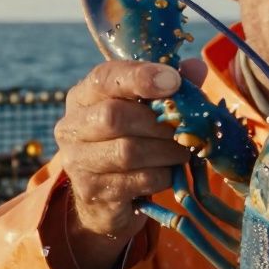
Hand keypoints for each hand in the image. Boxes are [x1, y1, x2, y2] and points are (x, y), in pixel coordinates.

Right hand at [49, 58, 205, 268]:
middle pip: (113, 116)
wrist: (105, 200)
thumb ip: (170, 87)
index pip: (104, 77)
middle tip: (184, 129)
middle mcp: (72, 126)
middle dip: (158, 123)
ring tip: (182, 152)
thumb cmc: (130, 142)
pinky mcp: (93, 191)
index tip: (173, 81)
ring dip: (165, 151)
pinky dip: (163, 175)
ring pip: (127, 151)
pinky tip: (170, 173)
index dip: (139, 77)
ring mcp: (77, 161)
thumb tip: (196, 68)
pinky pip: (137, 180)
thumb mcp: (144, 110)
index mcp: (83, 96)